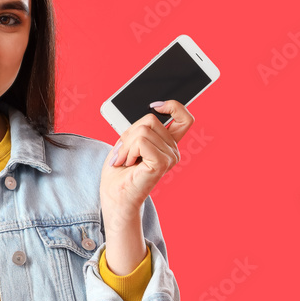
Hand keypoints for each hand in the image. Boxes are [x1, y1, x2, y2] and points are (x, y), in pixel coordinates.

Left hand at [100, 100, 194, 223]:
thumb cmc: (119, 170)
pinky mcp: (161, 163)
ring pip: (143, 130)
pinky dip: (128, 150)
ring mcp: (170, 157)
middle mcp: (173, 150)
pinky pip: (141, 141)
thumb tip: (149, 111)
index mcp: (167, 143)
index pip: (184, 118)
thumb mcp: (129, 140)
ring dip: (126, 145)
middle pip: (151, 119)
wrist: (114, 195)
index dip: (173, 106)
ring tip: (125, 160)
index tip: (155, 106)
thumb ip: (141, 126)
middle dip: (129, 133)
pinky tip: (128, 163)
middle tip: (124, 152)